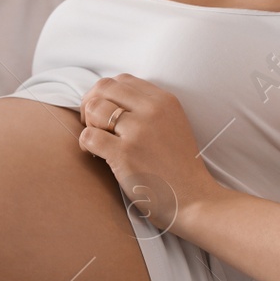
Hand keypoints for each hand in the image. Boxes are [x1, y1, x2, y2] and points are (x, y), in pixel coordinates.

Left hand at [77, 73, 223, 232]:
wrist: (194, 200)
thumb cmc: (179, 167)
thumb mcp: (172, 125)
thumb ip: (146, 109)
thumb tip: (108, 100)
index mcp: (164, 100)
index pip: (122, 80)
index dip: (106, 93)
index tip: (105, 112)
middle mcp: (152, 110)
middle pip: (104, 87)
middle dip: (90, 103)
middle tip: (92, 124)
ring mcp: (138, 131)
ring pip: (94, 108)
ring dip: (88, 125)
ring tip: (96, 142)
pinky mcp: (125, 154)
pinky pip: (88, 136)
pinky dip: (85, 144)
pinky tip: (95, 154)